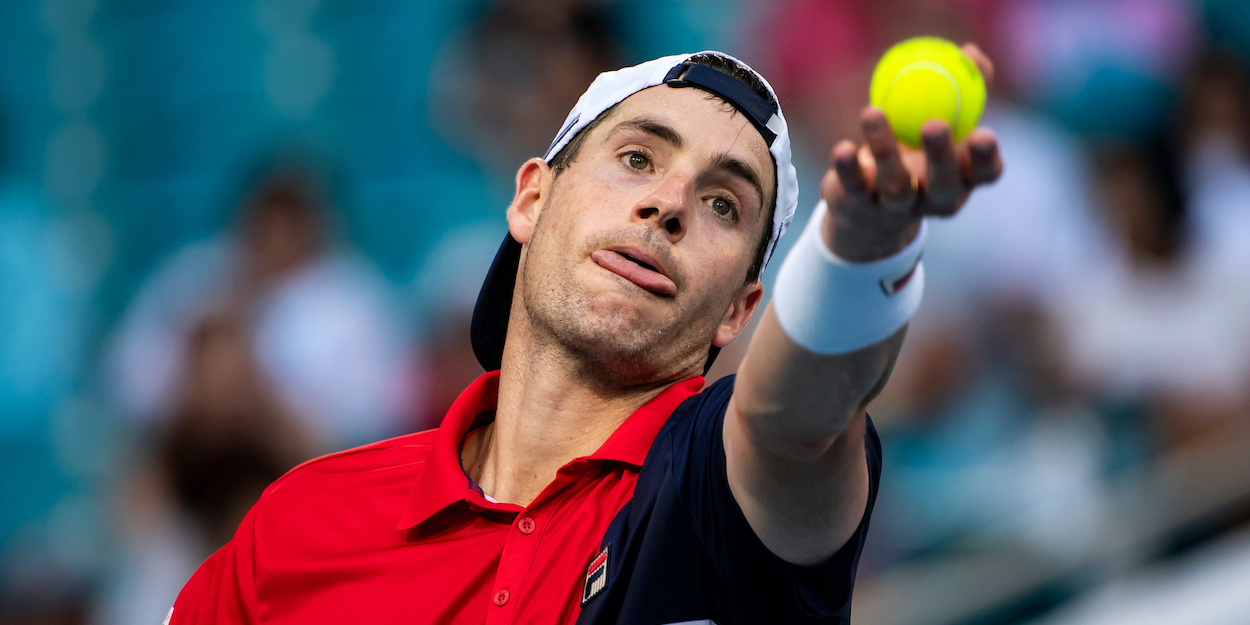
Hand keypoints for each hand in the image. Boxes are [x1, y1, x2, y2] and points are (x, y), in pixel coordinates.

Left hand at [819, 43, 1003, 261]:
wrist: (867, 206)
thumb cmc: (913, 154)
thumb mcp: (937, 123)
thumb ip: (960, 88)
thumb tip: (968, 52)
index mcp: (961, 180)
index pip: (985, 174)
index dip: (986, 158)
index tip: (983, 133)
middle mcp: (933, 200)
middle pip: (944, 185)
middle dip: (942, 156)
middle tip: (934, 124)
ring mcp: (896, 209)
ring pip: (895, 186)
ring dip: (884, 150)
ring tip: (872, 112)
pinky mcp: (859, 208)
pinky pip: (854, 188)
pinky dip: (847, 168)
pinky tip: (844, 148)